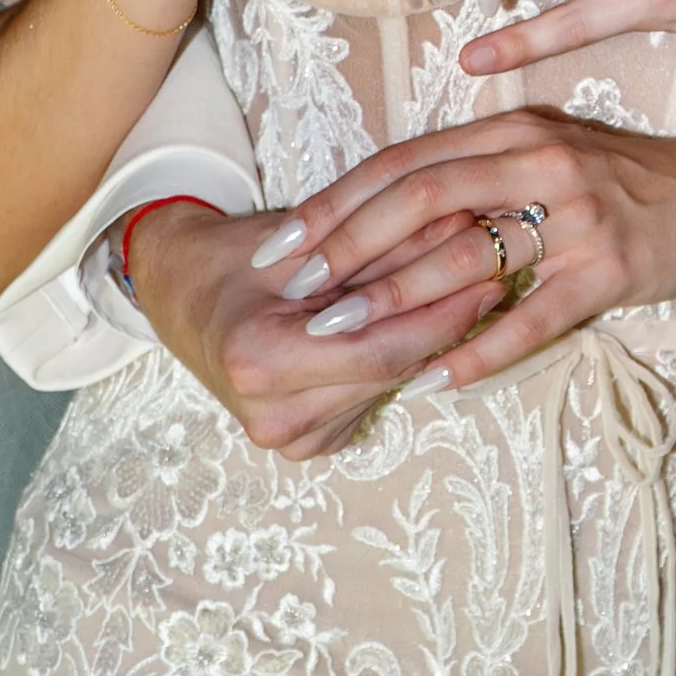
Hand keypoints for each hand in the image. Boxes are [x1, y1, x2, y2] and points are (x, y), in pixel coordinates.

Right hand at [121, 196, 512, 461]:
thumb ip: (385, 245)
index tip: (488, 272)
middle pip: (391, 371)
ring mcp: (288, 441)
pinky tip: (418, 326)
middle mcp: (272, 418)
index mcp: (260, 364)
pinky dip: (398, 363)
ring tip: (465, 290)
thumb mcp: (307, 239)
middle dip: (446, 321)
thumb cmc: (237, 258)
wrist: (180, 297)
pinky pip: (370, 399)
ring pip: (388, 387)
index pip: (382, 347)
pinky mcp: (305, 445)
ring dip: (429, 342)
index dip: (443, 311)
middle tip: (494, 273)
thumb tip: (467, 230)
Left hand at [236, 111, 675, 392]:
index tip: (283, 242)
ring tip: (339, 334)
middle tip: (296, 288)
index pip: (406, 160)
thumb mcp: (548, 153)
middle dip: (347, 244)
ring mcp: (577, 216)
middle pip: (422, 196)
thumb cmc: (626, 182)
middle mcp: (539, 162)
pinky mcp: (610, 268)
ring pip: (468, 257)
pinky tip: (433, 379)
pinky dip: (477, 349)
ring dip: (395, 299)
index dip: (338, 201)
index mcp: (515, 131)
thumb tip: (385, 211)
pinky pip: (531, 316)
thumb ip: (477, 171)